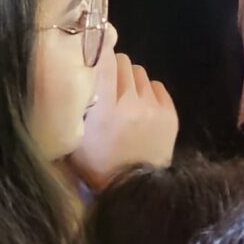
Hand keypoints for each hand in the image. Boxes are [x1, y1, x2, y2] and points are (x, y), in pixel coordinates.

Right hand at [68, 43, 176, 190]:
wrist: (133, 191)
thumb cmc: (97, 166)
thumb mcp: (74, 140)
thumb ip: (74, 109)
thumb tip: (73, 77)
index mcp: (107, 108)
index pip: (106, 61)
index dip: (100, 52)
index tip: (94, 52)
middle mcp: (132, 102)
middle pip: (124, 62)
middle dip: (114, 70)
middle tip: (108, 86)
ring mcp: (154, 108)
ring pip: (140, 73)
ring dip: (131, 81)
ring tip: (125, 99)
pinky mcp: (170, 114)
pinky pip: (157, 86)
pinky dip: (148, 92)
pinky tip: (140, 108)